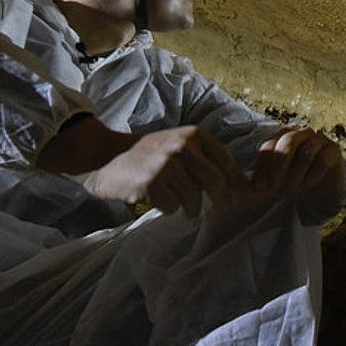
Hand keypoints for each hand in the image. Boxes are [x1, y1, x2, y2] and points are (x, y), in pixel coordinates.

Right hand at [81, 125, 245, 216]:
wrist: (106, 155)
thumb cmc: (149, 153)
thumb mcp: (180, 144)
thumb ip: (206, 159)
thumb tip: (240, 186)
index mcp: (194, 135)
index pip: (226, 161)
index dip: (236, 182)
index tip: (240, 196)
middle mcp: (182, 146)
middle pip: (216, 182)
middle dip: (221, 200)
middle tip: (220, 209)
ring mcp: (166, 165)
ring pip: (194, 198)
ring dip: (192, 209)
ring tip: (185, 208)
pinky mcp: (150, 184)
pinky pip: (172, 207)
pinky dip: (168, 209)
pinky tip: (158, 201)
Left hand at [251, 128, 345, 223]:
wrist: (318, 187)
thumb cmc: (289, 181)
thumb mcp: (269, 184)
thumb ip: (252, 185)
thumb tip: (233, 191)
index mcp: (280, 136)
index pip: (268, 146)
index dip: (262, 168)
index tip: (260, 188)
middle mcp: (300, 133)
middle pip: (287, 143)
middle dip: (280, 168)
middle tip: (277, 189)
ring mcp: (318, 139)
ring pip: (306, 152)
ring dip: (297, 175)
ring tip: (293, 190)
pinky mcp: (333, 149)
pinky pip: (323, 160)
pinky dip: (313, 176)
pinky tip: (307, 186)